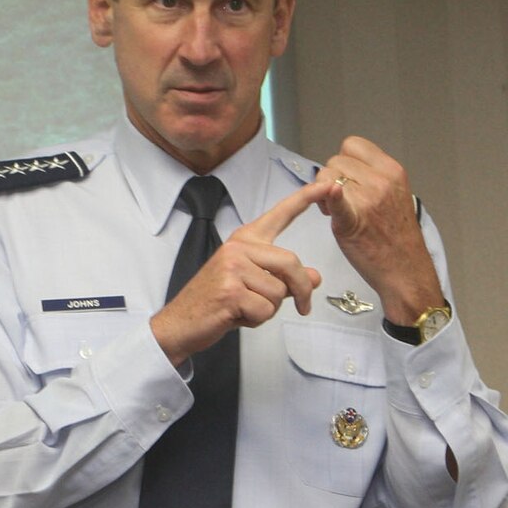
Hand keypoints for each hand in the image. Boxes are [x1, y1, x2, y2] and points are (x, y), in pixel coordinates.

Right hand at [149, 179, 335, 365]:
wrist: (180, 322)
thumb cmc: (215, 303)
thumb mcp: (254, 286)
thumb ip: (284, 278)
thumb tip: (314, 277)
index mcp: (245, 241)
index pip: (280, 215)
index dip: (305, 198)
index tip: (327, 184)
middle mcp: (238, 248)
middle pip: (291, 262)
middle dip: (302, 290)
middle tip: (304, 307)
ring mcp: (232, 267)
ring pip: (279, 292)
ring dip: (269, 309)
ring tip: (244, 308)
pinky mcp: (230, 291)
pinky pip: (265, 310)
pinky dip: (257, 320)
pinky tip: (236, 316)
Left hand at [317, 136, 445, 324]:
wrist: (405, 270)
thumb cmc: (397, 237)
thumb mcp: (395, 194)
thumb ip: (372, 177)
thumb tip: (341, 170)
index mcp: (392, 170)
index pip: (352, 145)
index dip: (343, 161)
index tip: (347, 179)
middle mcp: (381, 180)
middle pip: (335, 160)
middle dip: (331, 178)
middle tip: (341, 202)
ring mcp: (368, 199)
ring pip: (325, 177)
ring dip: (324, 193)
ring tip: (338, 212)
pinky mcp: (352, 220)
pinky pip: (335, 199)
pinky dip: (330, 198)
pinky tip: (330, 203)